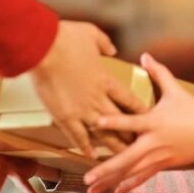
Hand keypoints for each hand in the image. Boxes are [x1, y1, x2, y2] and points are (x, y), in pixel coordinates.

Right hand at [30, 21, 147, 158]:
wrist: (42, 47)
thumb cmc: (65, 37)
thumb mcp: (91, 34)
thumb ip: (105, 43)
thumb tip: (112, 49)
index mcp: (106, 80)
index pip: (130, 100)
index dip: (141, 111)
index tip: (151, 120)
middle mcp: (98, 98)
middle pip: (121, 122)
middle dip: (133, 135)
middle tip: (144, 145)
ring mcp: (81, 109)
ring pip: (103, 134)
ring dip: (113, 146)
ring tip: (124, 158)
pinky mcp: (64, 116)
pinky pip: (77, 136)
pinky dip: (85, 147)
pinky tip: (91, 157)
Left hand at [83, 53, 193, 192]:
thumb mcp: (178, 91)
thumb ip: (159, 74)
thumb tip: (145, 55)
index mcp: (155, 121)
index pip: (132, 121)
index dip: (115, 121)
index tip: (97, 122)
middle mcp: (154, 142)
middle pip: (127, 157)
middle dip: (106, 168)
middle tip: (87, 176)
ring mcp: (158, 157)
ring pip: (131, 171)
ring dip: (111, 181)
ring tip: (92, 189)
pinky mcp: (163, 165)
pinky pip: (143, 176)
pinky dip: (129, 185)